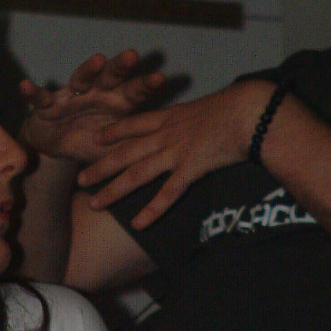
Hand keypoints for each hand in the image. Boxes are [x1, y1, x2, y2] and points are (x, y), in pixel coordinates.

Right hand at [19, 50, 164, 163]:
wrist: (52, 146)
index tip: (160, 78)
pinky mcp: (47, 104)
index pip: (133, 92)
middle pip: (110, 76)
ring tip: (97, 59)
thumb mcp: (113, 151)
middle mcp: (96, 94)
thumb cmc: (87, 142)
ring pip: (80, 79)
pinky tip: (25, 85)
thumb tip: (159, 155)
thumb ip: (132, 150)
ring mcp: (71, 96)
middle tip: (132, 55)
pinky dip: (32, 92)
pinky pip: (39, 97)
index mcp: (115, 104)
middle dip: (120, 66)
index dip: (145, 84)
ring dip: (87, 69)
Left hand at [77, 79, 272, 227]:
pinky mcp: (190, 169)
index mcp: (171, 116)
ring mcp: (176, 152)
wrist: (250, 111)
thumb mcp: (211, 107)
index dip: (114, 132)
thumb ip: (199, 119)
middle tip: (80, 179)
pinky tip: (137, 224)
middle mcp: (167, 134)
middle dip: (101, 166)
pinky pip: (167, 193)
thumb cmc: (240, 106)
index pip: (134, 123)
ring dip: (113, 190)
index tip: (97, 139)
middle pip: (125, 152)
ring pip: (136, 174)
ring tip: (95, 204)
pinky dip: (151, 210)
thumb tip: (202, 124)